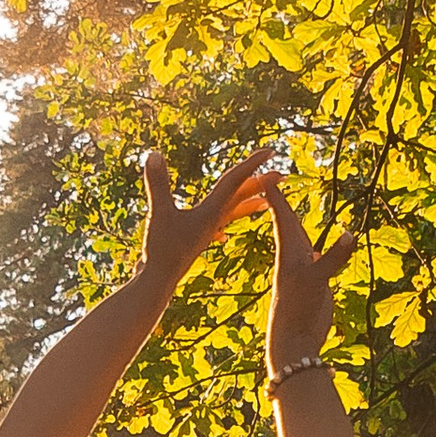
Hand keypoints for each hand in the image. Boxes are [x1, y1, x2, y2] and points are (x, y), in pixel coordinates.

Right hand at [136, 143, 271, 293]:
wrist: (159, 285)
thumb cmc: (161, 251)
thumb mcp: (159, 213)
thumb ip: (158, 184)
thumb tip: (152, 154)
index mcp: (211, 212)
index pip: (235, 182)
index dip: (252, 165)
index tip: (270, 152)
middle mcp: (213, 221)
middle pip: (241, 197)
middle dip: (261, 183)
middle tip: (283, 173)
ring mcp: (206, 233)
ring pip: (233, 214)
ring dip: (249, 205)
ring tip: (266, 202)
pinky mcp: (196, 243)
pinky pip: (216, 230)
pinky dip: (223, 226)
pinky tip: (223, 234)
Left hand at [263, 176, 355, 376]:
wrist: (294, 341)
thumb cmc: (297, 310)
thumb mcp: (317, 281)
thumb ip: (334, 257)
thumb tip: (351, 233)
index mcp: (289, 252)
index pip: (281, 216)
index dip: (275, 194)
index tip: (266, 174)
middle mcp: (294, 257)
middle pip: (286, 222)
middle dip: (279, 202)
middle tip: (271, 180)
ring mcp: (302, 270)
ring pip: (298, 240)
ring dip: (294, 223)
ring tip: (287, 208)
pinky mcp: (313, 284)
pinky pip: (314, 260)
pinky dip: (315, 249)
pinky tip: (315, 248)